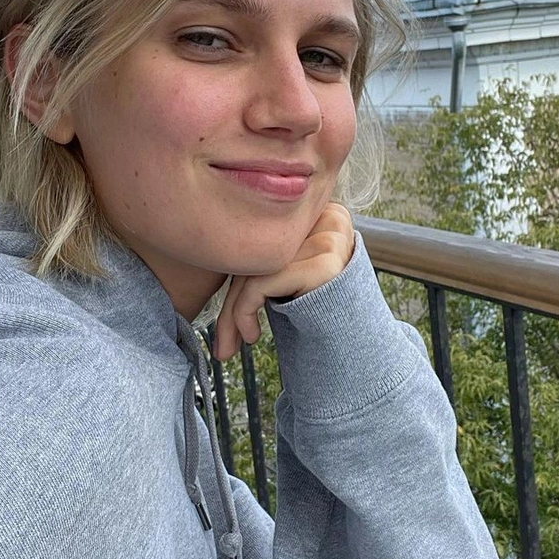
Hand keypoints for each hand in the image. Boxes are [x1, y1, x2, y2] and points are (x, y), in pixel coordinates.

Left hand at [212, 203, 354, 361]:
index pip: (263, 236)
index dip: (235, 274)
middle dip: (230, 300)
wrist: (358, 346)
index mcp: (319, 211)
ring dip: (232, 312)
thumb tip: (201, 246)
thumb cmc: (318, 313)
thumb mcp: (287, 276)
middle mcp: (328, 217)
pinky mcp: (324, 266)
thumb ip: (261, 256)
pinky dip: (243, 311)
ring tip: (233, 343)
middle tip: (221, 343)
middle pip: (258, 250)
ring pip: (253, 268)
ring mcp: (329, 240)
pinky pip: (261, 282)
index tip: (225, 314)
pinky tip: (252, 334)